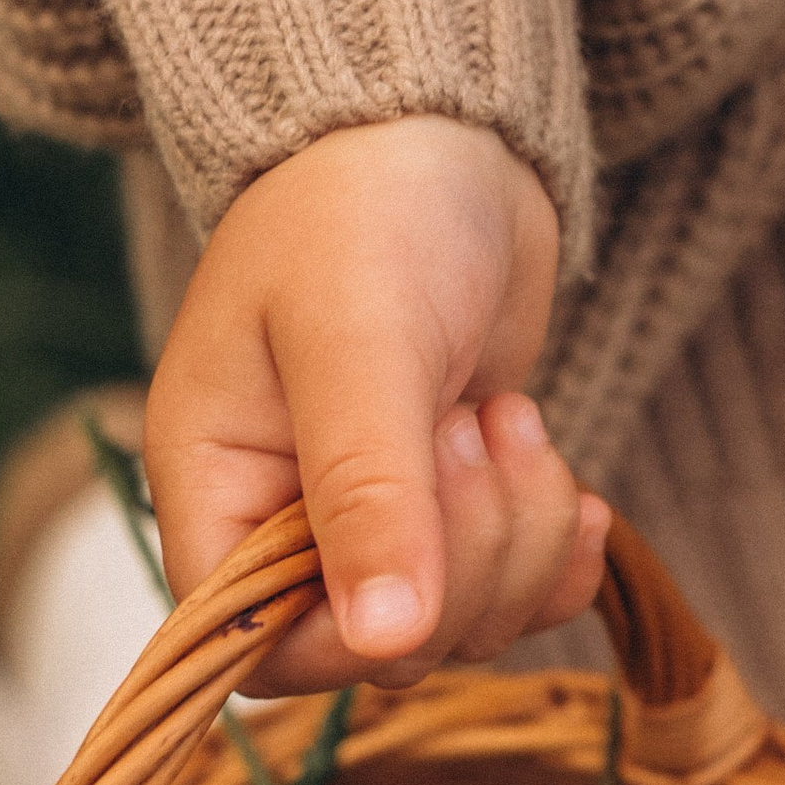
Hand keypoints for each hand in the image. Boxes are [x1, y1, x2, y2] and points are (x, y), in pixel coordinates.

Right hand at [144, 117, 609, 692]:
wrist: (438, 136)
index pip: (258, 648)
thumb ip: (368, 494)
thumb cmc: (363, 211)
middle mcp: (279, 524)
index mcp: (212, 488)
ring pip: (458, 628)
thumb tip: (383, 641)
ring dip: (517, 540)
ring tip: (508, 418)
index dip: (353, 635)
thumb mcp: (360, 344)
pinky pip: (510, 599)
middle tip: (478, 430)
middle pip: (379, 647)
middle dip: (465, 557)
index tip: (423, 539)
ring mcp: (371, 525)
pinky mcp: (451, 513)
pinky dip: (556, 555)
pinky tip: (573, 488)